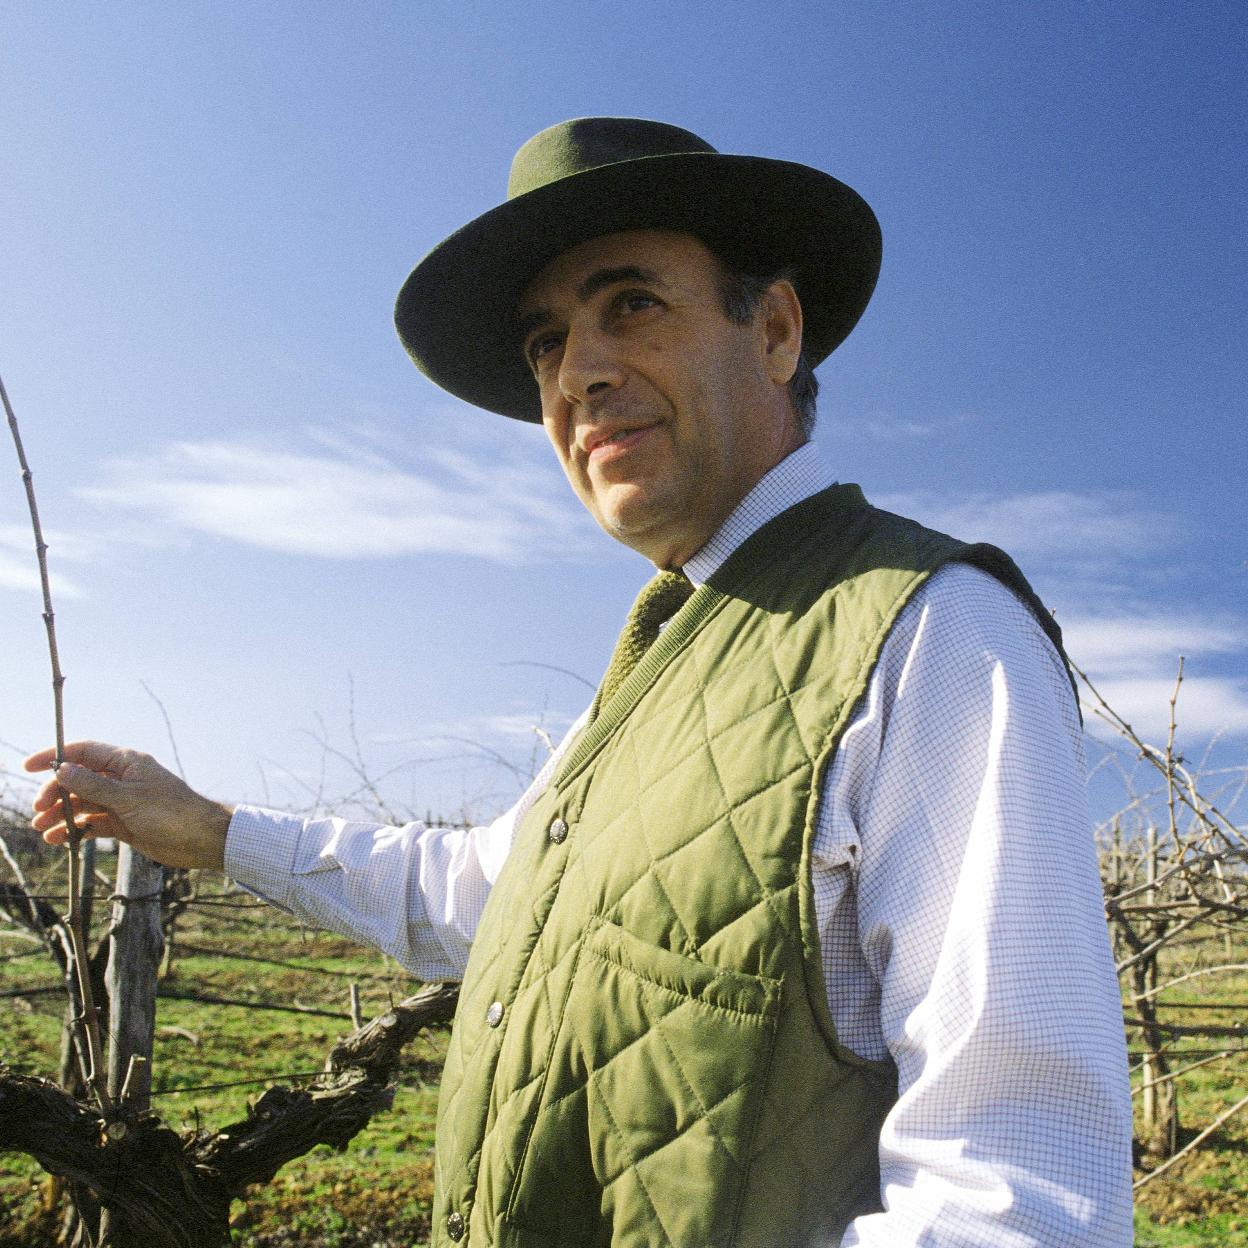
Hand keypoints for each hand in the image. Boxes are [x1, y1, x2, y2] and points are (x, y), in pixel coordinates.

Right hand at [25, 741, 232, 870]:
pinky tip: (60, 839)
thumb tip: (62, 769)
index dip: (55, 756)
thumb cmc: (172, 813)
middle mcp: (122, 779)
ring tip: (43, 830)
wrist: (202, 840)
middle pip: (78, 780)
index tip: (28, 767)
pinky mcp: (124, 824)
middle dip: (56, 792)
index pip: (84, 752)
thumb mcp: (128, 799)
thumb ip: (93, 786)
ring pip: (83, 804)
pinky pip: (93, 823)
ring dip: (62, 814)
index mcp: (126, 762)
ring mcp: (122, 802)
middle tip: (39, 810)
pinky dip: (76, 830)